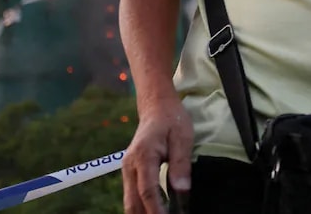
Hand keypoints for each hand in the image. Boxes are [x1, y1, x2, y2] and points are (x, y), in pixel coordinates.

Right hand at [122, 97, 192, 213]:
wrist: (156, 107)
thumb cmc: (172, 120)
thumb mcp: (183, 137)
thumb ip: (181, 164)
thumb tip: (181, 190)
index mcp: (143, 155)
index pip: (148, 190)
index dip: (157, 210)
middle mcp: (130, 165)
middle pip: (133, 202)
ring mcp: (127, 170)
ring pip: (130, 202)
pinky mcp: (130, 172)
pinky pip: (133, 196)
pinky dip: (142, 207)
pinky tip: (157, 212)